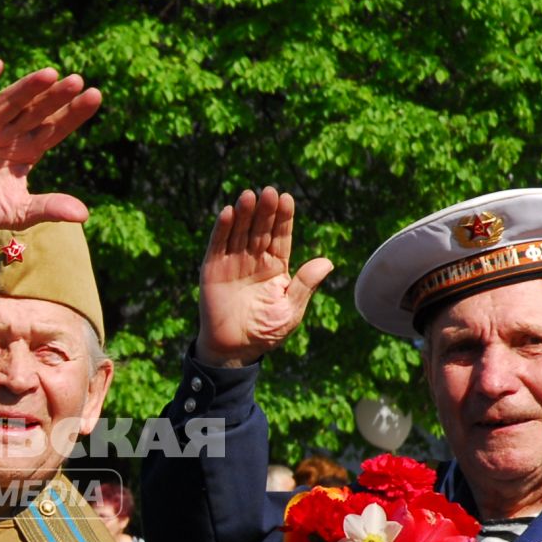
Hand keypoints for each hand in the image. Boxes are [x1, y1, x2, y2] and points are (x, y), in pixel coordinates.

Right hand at [0, 59, 101, 231]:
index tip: (95, 96)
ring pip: (12, 102)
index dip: (74, 112)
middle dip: (57, 97)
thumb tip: (84, 215)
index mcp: (30, 149)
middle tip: (77, 81)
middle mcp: (12, 133)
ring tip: (50, 74)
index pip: (57, 127)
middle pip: (39, 111)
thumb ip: (48, 208)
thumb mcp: (20, 212)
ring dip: (29, 87)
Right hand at [195, 187, 332, 366]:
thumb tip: (327, 262)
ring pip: (240, 232)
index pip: (280, 237)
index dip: (283, 218)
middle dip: (265, 211)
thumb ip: (305, 285)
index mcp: (276, 267)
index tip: (287, 199)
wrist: (234, 349)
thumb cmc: (265, 331)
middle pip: (261, 229)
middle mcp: (254, 260)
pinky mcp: (213, 269)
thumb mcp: (290, 310)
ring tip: (250, 195)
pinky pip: (218, 245)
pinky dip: (222, 229)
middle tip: (269, 191)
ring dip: (245, 213)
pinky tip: (229, 212)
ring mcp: (233, 263)